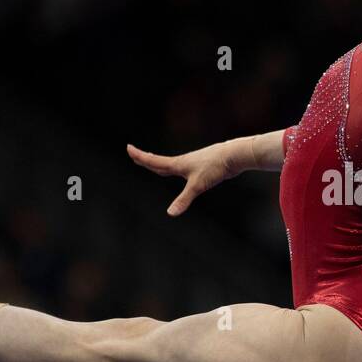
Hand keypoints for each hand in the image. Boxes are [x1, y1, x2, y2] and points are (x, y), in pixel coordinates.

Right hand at [126, 141, 240, 216]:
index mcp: (178, 164)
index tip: (128, 148)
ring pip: (171, 164)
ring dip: (159, 163)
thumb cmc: (215, 167)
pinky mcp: (201, 166)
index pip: (154, 161)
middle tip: (134, 154)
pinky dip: (174, 168)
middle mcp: (183, 162)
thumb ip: (183, 200)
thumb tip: (170, 213)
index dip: (140, 156)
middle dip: (145, 159)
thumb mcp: (197, 186)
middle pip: (159, 161)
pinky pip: (182, 168)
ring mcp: (192, 163)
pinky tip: (181, 171)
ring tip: (153, 163)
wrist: (233, 156)